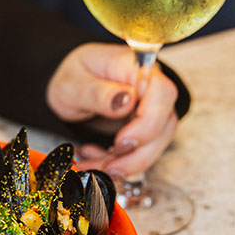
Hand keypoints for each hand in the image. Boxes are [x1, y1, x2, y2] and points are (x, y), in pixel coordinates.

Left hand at [46, 43, 177, 177]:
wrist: (70, 85)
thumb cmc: (73, 76)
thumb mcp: (73, 83)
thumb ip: (98, 93)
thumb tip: (128, 100)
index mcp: (133, 67)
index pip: (162, 92)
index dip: (148, 122)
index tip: (121, 141)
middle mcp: (149, 88)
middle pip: (164, 125)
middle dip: (136, 154)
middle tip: (107, 167)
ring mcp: (149, 109)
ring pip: (155, 144)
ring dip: (126, 163)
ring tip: (93, 167)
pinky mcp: (143, 128)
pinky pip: (140, 151)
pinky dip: (117, 162)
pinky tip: (93, 159)